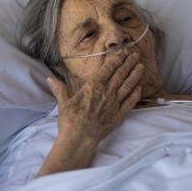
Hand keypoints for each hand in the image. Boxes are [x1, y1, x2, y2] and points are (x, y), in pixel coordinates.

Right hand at [38, 52, 143, 175]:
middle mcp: (106, 92)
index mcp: (93, 86)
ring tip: (141, 67)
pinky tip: (140, 88)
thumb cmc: (70, 120)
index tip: (123, 52)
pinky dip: (135, 95)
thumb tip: (50, 78)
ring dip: (135, 76)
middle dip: (128, 63)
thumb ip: (59, 88)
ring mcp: (114, 104)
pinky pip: (129, 103)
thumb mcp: (63, 102)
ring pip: (128, 86)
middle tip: (136, 55)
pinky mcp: (118, 116)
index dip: (117, 59)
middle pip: (120, 75)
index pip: (108, 69)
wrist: (79, 139)